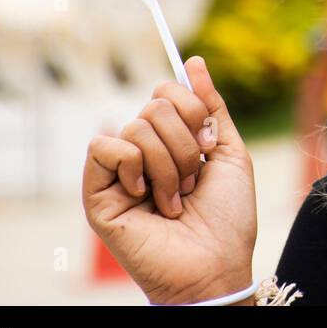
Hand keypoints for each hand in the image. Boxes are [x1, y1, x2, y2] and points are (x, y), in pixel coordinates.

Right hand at [82, 57, 257, 303]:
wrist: (216, 266)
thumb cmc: (227, 219)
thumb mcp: (228, 152)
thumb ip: (211, 106)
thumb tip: (193, 62)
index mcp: (170, 140)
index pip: (167, 91)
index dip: (194, 110)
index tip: (209, 145)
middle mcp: (141, 151)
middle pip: (154, 105)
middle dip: (185, 143)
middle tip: (193, 181)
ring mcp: (118, 172)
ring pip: (136, 126)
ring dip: (169, 165)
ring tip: (176, 198)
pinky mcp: (98, 193)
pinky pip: (104, 146)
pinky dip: (133, 165)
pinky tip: (145, 195)